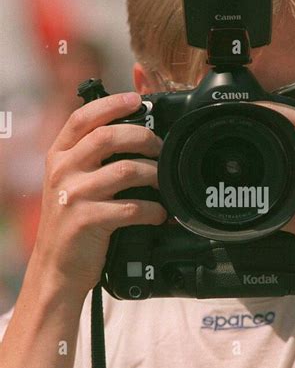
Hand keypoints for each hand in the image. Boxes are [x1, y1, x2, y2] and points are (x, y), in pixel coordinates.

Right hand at [33, 92, 166, 297]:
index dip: (111, 104)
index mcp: (58, 156)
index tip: (137, 99)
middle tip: (160, 147)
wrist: (57, 268)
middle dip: (143, 138)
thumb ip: (91, 157)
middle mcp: (62, 171)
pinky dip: (153, 210)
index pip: (83, 118)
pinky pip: (131, 207)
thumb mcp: (72, 182)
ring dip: (155, 175)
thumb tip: (134, 133)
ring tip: (164, 184)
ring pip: (126, 171)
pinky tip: (159, 214)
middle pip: (108, 137)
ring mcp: (74, 196)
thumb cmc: (73, 223)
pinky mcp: (87, 221)